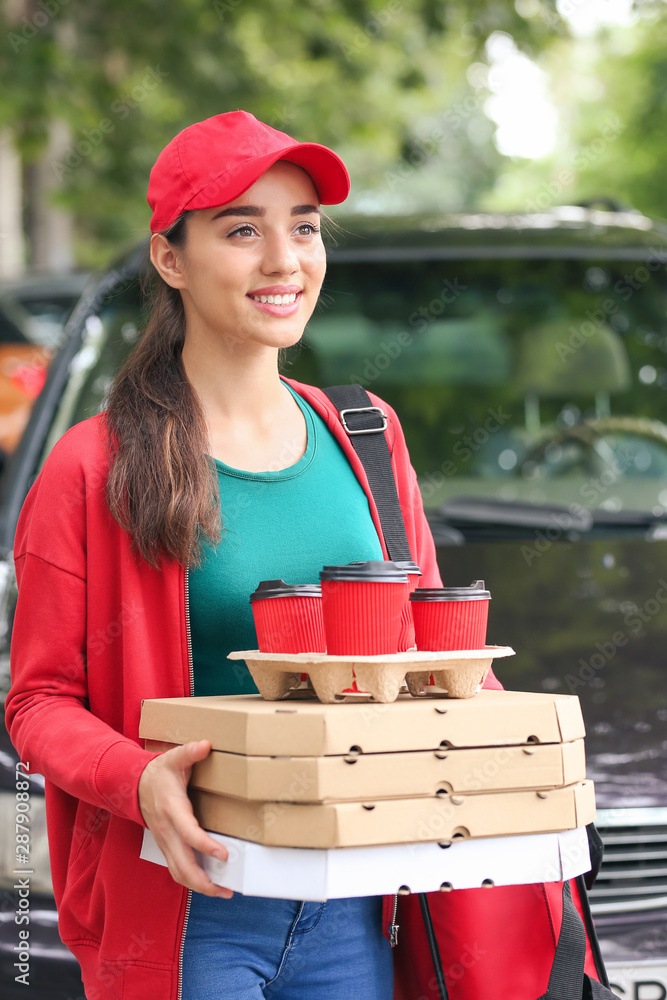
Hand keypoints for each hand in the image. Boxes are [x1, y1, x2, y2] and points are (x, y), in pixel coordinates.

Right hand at [138, 739, 232, 897]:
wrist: (134, 785)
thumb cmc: (159, 772)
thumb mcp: (173, 758)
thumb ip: (189, 752)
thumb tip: (206, 745)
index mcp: (173, 809)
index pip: (189, 833)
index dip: (206, 846)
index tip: (225, 855)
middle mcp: (168, 831)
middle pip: (183, 864)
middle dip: (204, 881)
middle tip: (227, 889)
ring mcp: (165, 842)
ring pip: (179, 872)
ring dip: (199, 886)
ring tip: (222, 892)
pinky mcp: (166, 846)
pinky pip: (177, 869)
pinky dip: (191, 880)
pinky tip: (208, 883)